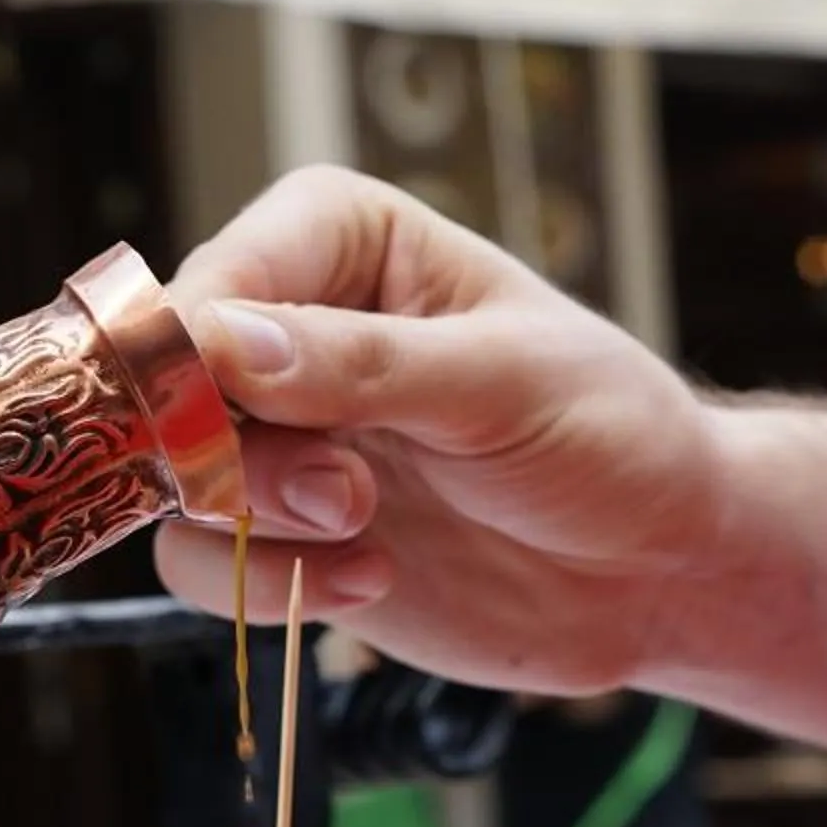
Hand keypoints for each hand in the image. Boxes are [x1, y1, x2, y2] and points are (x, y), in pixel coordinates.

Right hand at [152, 167, 728, 697]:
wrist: (660, 565)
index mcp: (339, 240)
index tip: (216, 417)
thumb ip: (363, 364)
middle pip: (165, 385)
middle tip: (338, 493)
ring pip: (170, 481)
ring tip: (364, 529)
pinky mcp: (282, 534)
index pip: (215, 280)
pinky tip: (372, 580)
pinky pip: (204, 565)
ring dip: (252, 523)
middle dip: (227, 452)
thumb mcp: (504, 385)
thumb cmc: (611, 435)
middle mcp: (288, 328)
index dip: (189, 354)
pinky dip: (271, 586)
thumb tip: (219, 343)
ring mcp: (279, 436)